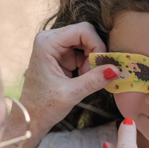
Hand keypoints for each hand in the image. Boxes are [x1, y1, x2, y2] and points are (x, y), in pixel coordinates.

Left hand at [19, 23, 118, 147]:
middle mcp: (50, 39)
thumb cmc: (44, 107)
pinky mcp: (61, 55)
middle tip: (93, 74)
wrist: (31, 117)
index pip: (83, 30)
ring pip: (86, 43)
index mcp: (47, 43)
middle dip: (94, 53)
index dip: (97, 45)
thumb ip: (93, 81)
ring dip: (91, 60)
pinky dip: (88, 64)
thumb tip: (116, 70)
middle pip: (86, 34)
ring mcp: (56, 46)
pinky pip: (83, 52)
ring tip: (85, 78)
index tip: (102, 66)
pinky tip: (82, 78)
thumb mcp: (70, 94)